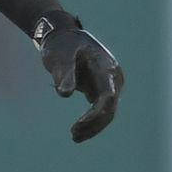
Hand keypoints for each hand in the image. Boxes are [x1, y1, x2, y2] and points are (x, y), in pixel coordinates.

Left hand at [37, 12, 124, 141]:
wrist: (63, 35)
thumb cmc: (61, 44)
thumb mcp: (59, 56)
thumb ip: (63, 73)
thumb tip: (64, 94)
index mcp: (105, 67)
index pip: (107, 96)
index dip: (95, 114)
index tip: (79, 125)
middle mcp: (112, 77)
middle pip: (110, 108)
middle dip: (94, 124)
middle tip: (73, 135)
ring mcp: (109, 83)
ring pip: (107, 111)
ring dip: (93, 126)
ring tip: (74, 136)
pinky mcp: (101, 88)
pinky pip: (100, 109)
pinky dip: (91, 121)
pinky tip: (78, 132)